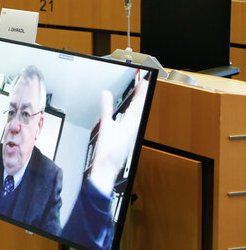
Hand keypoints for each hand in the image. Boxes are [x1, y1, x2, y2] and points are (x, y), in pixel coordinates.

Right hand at [89, 78, 148, 194]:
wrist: (108, 168)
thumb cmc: (107, 152)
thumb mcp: (105, 126)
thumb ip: (106, 108)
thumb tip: (105, 94)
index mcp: (130, 124)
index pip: (139, 104)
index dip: (142, 92)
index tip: (144, 82)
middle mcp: (135, 128)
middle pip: (141, 109)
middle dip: (143, 96)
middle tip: (144, 85)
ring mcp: (133, 134)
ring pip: (140, 116)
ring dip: (140, 105)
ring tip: (141, 96)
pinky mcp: (130, 138)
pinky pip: (136, 123)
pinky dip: (136, 114)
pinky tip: (133, 115)